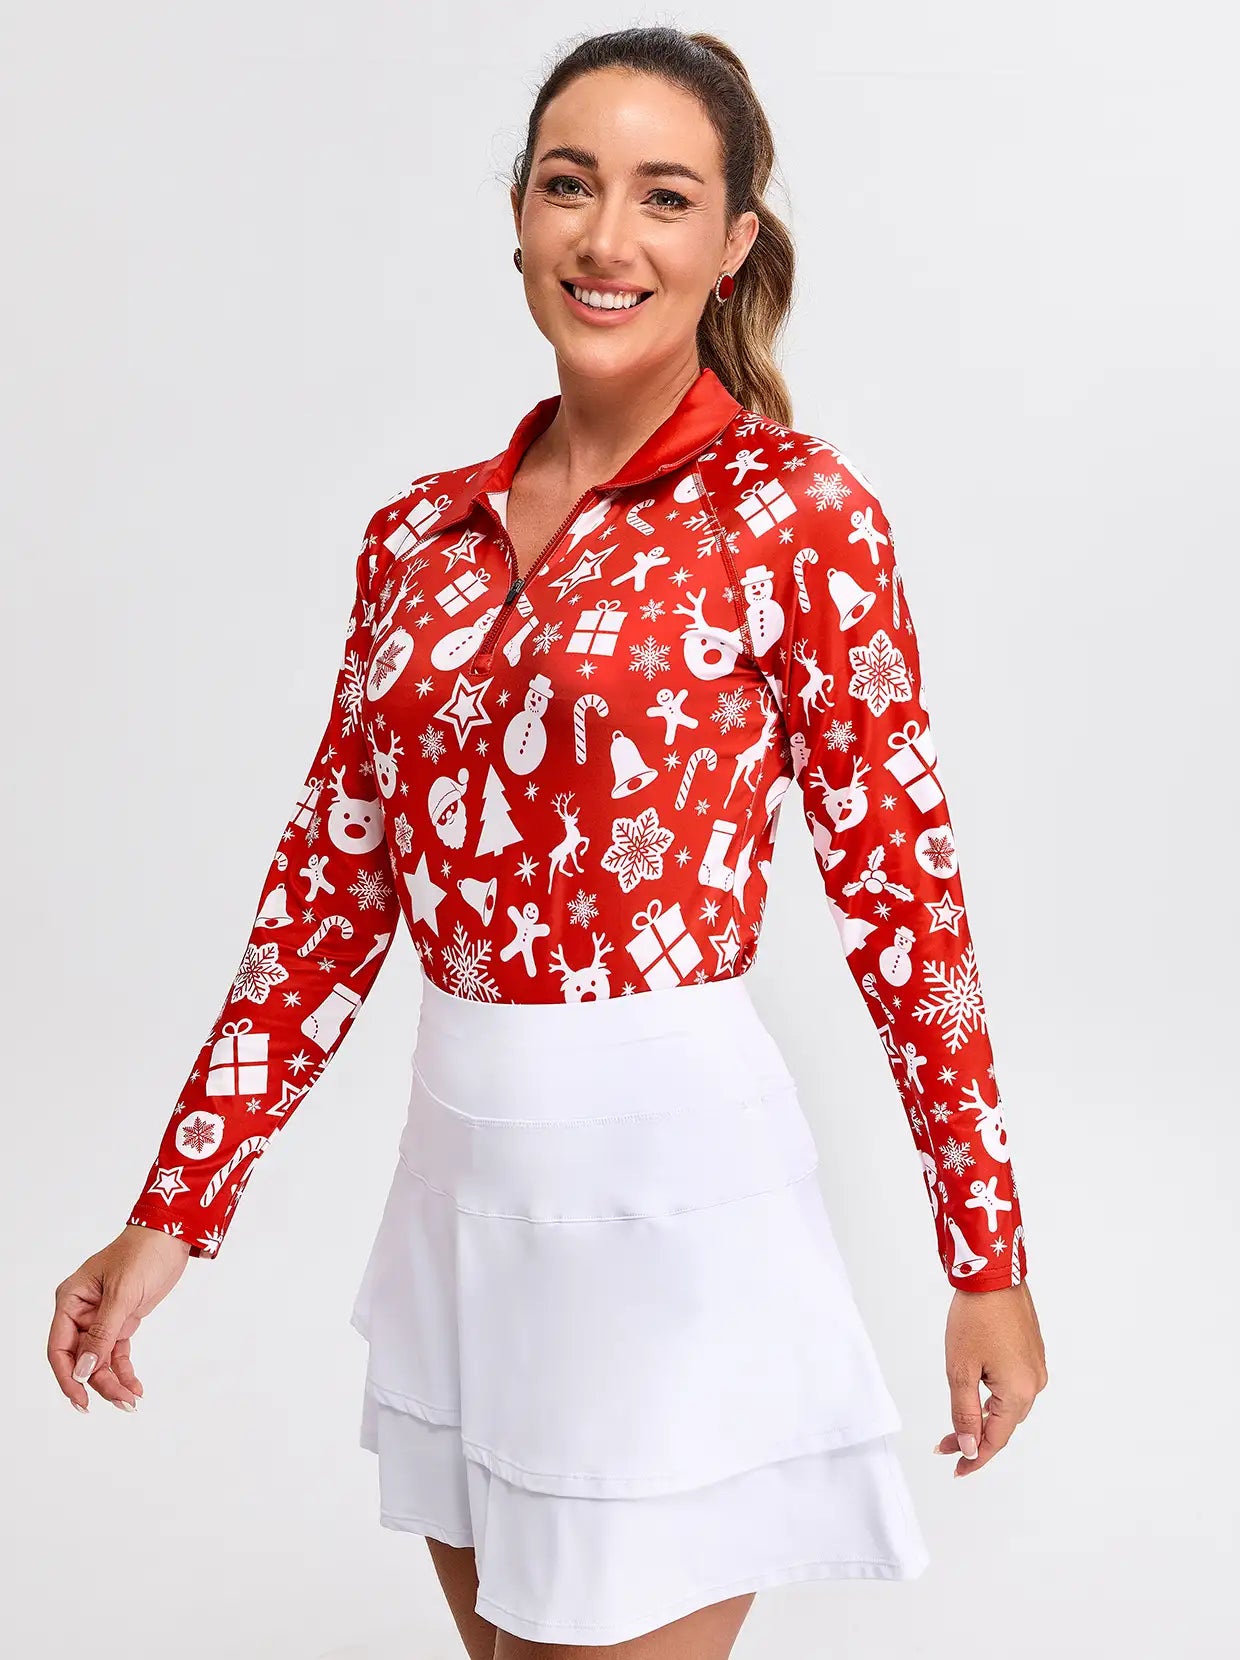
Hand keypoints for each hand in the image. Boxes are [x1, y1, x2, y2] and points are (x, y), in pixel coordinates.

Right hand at [48, 1225, 192, 1412]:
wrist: (171, 1237)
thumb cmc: (142, 1253)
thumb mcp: (122, 1294)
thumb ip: (103, 1333)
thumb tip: (84, 1369)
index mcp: (71, 1300)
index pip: (60, 1347)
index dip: (68, 1376)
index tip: (82, 1399)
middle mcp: (81, 1312)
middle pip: (81, 1359)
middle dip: (98, 1382)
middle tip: (121, 1402)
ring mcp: (101, 1318)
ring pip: (99, 1360)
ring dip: (113, 1381)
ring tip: (131, 1400)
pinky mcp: (122, 1321)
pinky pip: (116, 1353)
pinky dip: (124, 1371)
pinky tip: (135, 1386)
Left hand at [934, 1281, 1046, 1476]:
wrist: (993, 1277)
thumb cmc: (974, 1318)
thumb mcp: (960, 1369)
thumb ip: (964, 1412)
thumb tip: (970, 1448)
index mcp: (1019, 1392)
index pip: (996, 1439)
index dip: (975, 1457)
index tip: (956, 1469)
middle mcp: (1035, 1384)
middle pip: (1003, 1425)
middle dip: (975, 1436)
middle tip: (945, 1444)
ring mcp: (1036, 1368)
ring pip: (1008, 1406)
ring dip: (984, 1416)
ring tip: (957, 1424)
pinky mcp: (1032, 1354)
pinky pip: (1013, 1387)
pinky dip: (994, 1397)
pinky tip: (976, 1396)